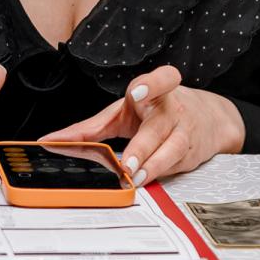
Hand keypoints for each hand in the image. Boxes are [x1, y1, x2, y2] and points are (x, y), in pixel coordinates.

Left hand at [43, 64, 243, 185]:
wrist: (207, 118)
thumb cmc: (155, 111)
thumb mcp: (123, 112)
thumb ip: (90, 127)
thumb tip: (53, 140)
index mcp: (154, 92)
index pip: (162, 79)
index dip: (151, 84)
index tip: (137, 92)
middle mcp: (172, 109)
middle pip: (158, 126)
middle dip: (142, 147)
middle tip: (127, 165)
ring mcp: (184, 131)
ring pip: (172, 149)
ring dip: (153, 166)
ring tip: (137, 178)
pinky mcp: (192, 152)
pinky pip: (176, 164)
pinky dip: (161, 174)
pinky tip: (148, 180)